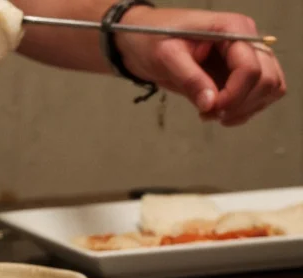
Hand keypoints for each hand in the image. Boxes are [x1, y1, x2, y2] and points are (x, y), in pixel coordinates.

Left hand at [117, 7, 285, 125]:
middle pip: (267, 80)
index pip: (251, 68)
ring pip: (270, 88)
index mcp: (232, 29)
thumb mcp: (166, 57)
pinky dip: (244, 109)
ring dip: (246, 109)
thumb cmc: (151, 38)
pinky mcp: (238, 72)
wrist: (141, 39)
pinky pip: (258, 94)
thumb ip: (190, 79)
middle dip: (241, 104)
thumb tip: (211, 104)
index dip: (234, 95)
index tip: (210, 110)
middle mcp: (246, 41)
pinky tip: (217, 113)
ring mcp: (246, 56)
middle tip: (209, 115)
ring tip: (212, 115)